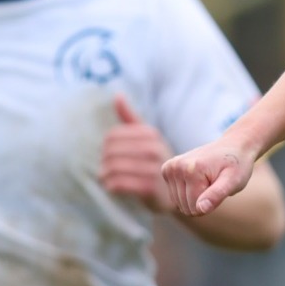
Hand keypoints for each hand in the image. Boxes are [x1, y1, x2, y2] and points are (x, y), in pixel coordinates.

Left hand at [101, 94, 171, 212]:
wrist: (180, 191)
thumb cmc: (157, 161)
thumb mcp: (148, 137)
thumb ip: (130, 117)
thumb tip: (117, 94)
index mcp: (151, 134)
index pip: (112, 137)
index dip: (106, 148)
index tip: (109, 157)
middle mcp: (153, 149)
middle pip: (110, 152)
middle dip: (104, 163)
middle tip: (105, 171)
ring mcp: (153, 168)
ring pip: (113, 168)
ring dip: (105, 176)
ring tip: (106, 179)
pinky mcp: (150, 188)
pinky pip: (119, 183)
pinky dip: (110, 186)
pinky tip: (112, 188)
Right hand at [162, 137, 255, 215]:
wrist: (233, 146)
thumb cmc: (237, 165)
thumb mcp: (234, 181)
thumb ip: (216, 195)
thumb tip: (200, 209)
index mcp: (191, 169)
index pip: (195, 207)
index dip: (211, 204)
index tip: (220, 187)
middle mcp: (176, 167)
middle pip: (185, 206)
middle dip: (202, 201)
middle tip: (215, 184)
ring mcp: (170, 168)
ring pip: (179, 203)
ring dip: (195, 197)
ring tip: (208, 181)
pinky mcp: (167, 170)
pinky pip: (175, 197)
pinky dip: (188, 193)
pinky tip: (199, 180)